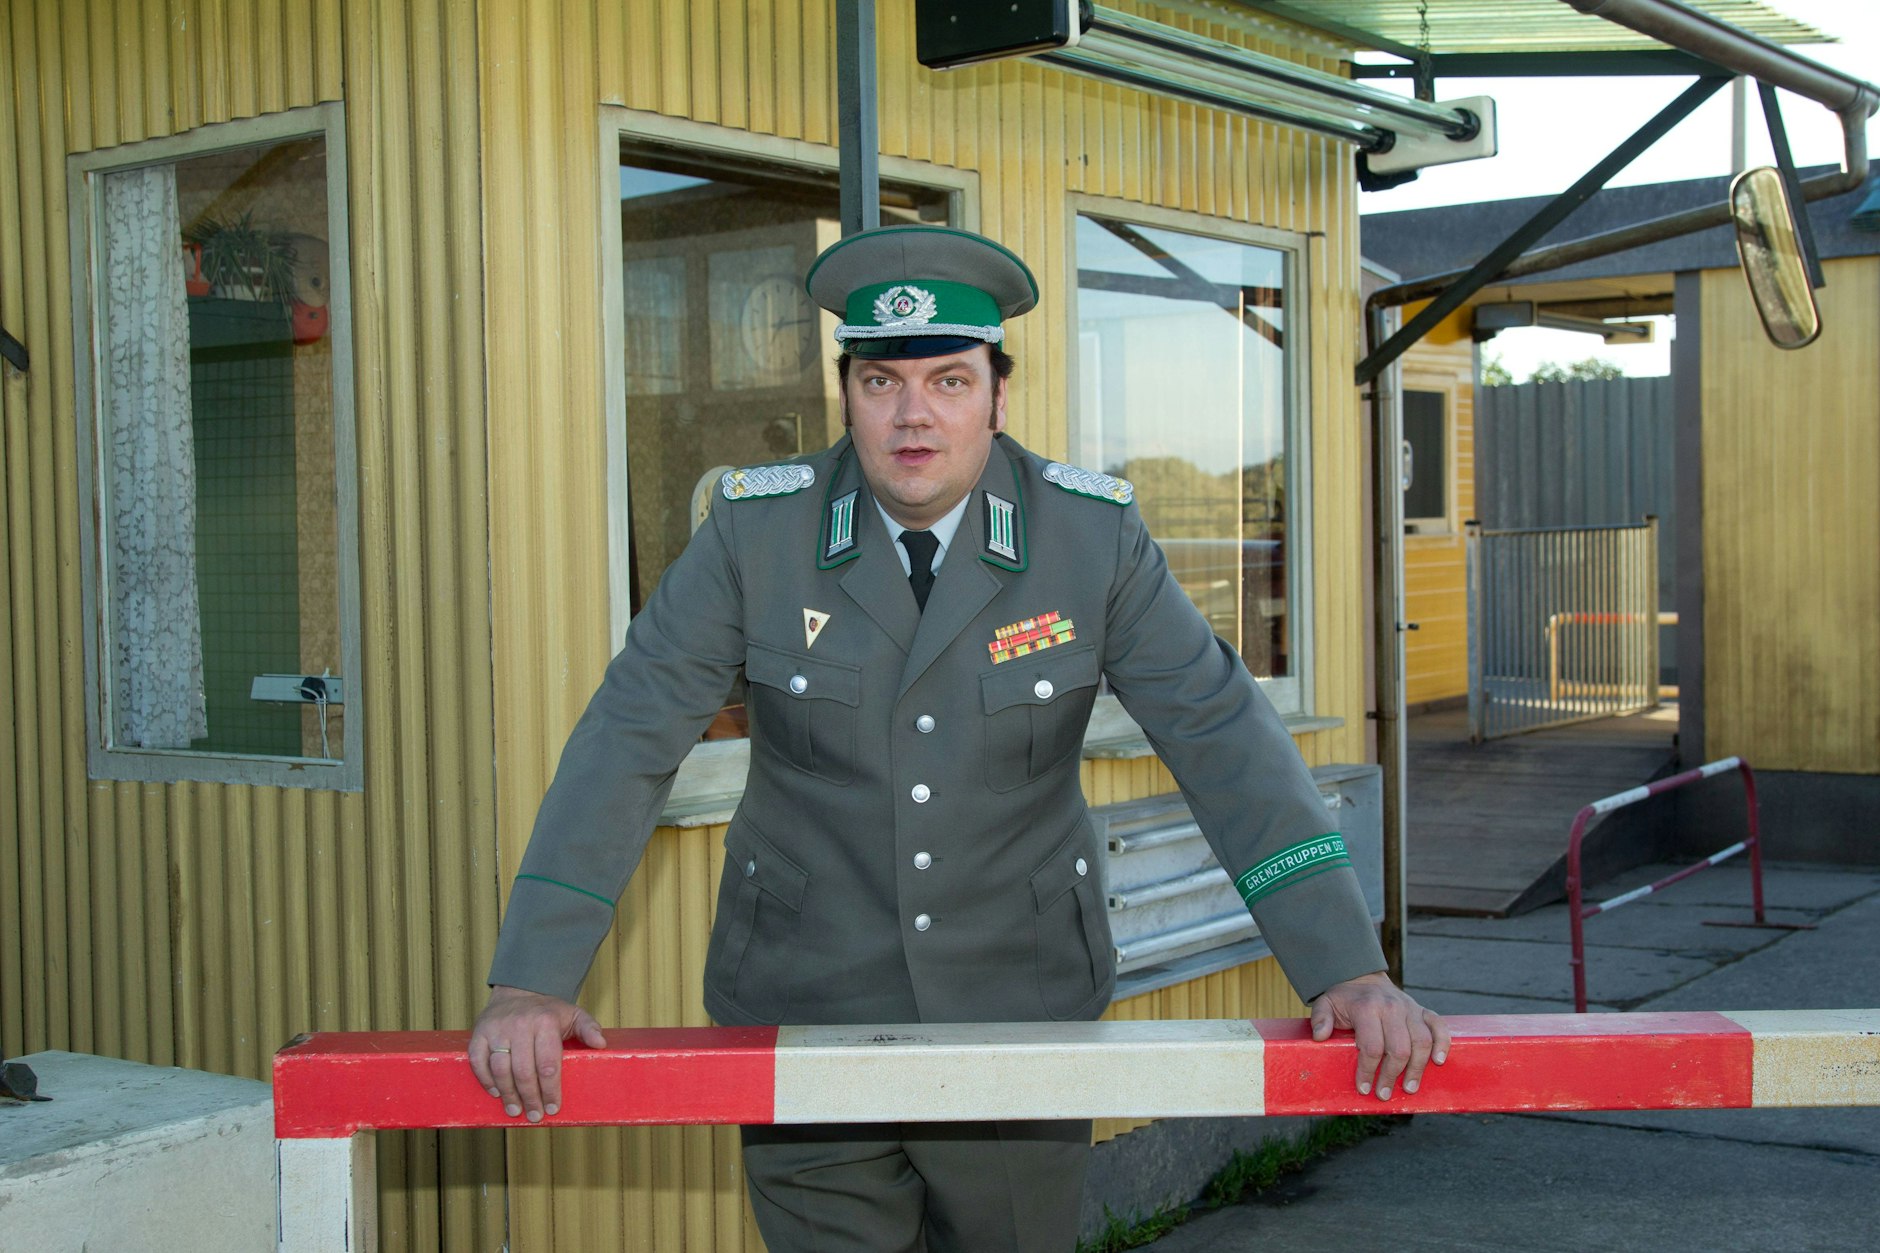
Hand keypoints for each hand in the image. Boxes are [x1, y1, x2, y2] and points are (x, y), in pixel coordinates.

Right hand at [469, 985, 606, 1122]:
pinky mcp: (479, 1033)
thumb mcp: (574, 1014)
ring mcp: (497, 1029)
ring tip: (516, 1109)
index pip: (548, 1064)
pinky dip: (485, 1080)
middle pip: (524, 1071)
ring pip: (500, 1068)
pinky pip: (478, 1061)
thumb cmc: (548, 1011)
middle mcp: (520, 1025)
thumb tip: (601, 1045)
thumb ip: (589, 1028)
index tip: (553, 1108)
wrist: (518, 992)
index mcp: (545, 1022)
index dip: (550, 1090)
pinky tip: (496, 1093)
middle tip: (535, 1115)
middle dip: (530, 1098)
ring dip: (508, 1094)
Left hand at [1309, 971, 1448, 1101]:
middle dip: (1391, 1076)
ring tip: (1409, 1088)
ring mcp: (1410, 1008)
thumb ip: (1320, 1018)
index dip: (1367, 1071)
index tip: (1363, 1088)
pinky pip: (1439, 1027)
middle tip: (1383, 1094)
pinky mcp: (1423, 1011)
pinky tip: (1439, 1061)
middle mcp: (1391, 1007)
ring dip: (1417, 1069)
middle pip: (1399, 1049)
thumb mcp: (1325, 1004)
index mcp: (1367, 1008)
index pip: (1371, 1047)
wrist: (1363, 978)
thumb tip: (1320, 1036)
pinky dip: (1443, 1044)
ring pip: (1421, 1042)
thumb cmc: (1344, 999)